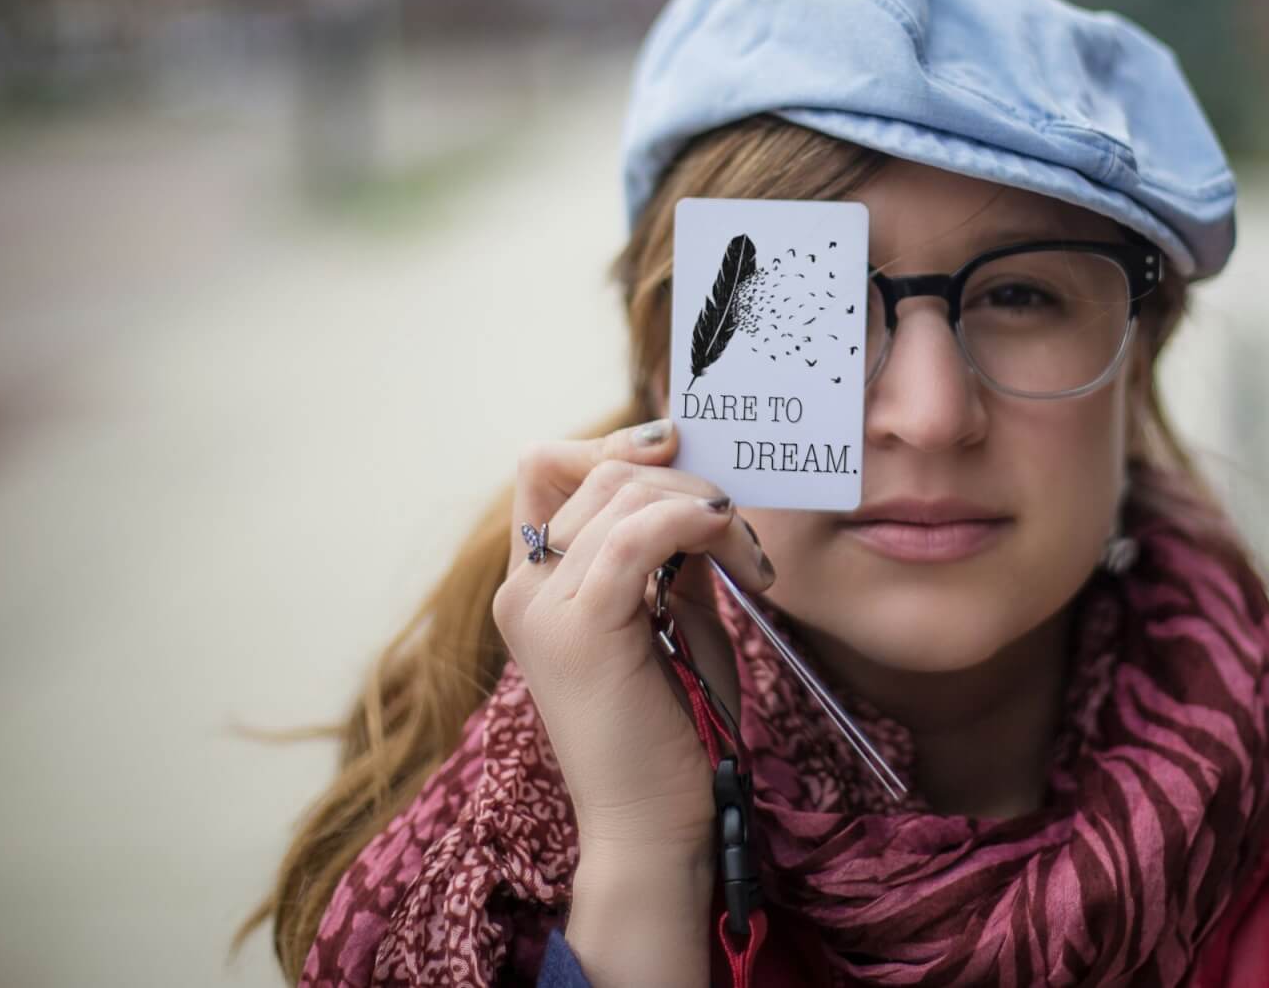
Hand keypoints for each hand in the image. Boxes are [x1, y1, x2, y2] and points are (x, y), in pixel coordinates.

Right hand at [492, 419, 772, 867]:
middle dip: (683, 479)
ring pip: (622, 496)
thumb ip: (670, 550)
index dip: (612, 443)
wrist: (657, 824)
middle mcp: (522, 590)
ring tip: (746, 556)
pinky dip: (694, 523)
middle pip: (598, 471)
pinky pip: (635, 537)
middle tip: (738, 531)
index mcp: (534, 584)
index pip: (544, 466)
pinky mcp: (580, 631)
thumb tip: (697, 485)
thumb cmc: (676, 726)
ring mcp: (541, 609)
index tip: (682, 456)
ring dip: (702, 505)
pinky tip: (734, 550)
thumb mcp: (673, 613)